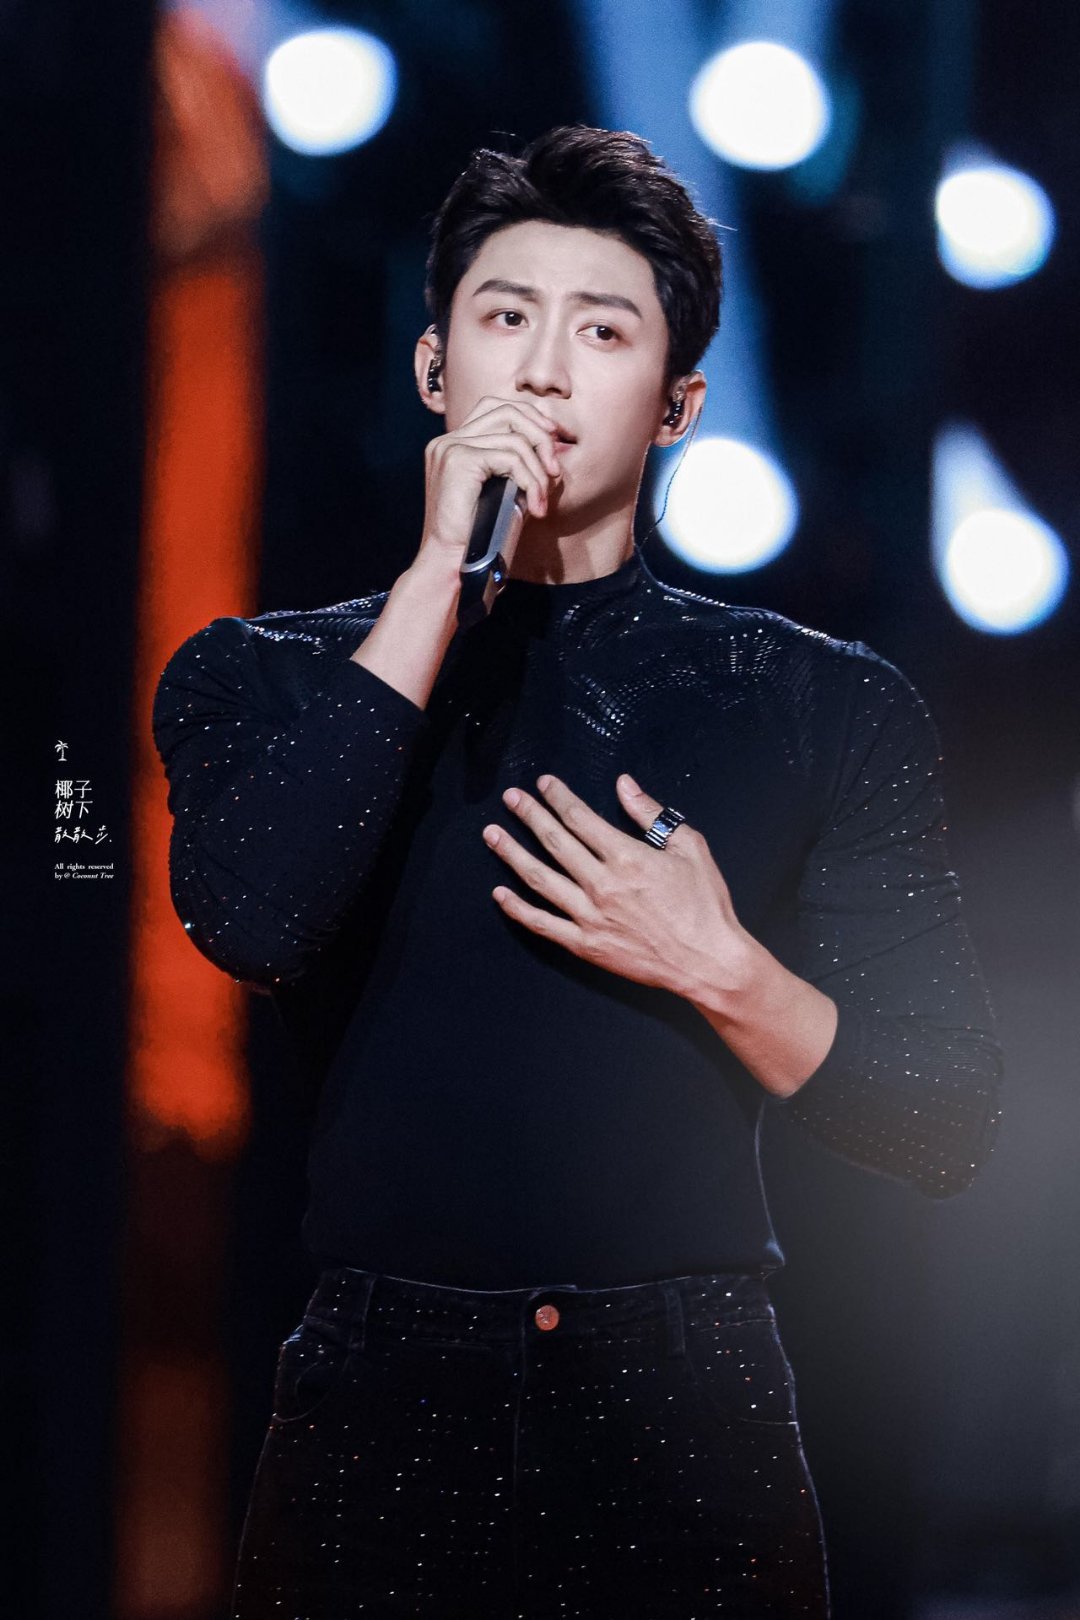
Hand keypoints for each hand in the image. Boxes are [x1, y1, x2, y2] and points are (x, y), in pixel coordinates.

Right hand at [419, 396, 562, 567]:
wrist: (450, 562)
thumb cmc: (476, 536)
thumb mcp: (500, 493)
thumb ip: (516, 467)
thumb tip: (552, 450)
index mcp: (453, 444)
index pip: (495, 408)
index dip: (529, 417)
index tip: (552, 438)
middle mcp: (448, 440)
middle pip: (506, 410)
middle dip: (540, 434)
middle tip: (555, 468)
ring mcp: (451, 447)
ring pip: (514, 437)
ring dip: (538, 469)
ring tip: (543, 498)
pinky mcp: (459, 460)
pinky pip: (510, 458)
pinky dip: (530, 481)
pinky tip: (535, 506)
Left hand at [482, 772, 754, 1003]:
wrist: (708, 961)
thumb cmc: (704, 905)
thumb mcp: (689, 848)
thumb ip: (651, 814)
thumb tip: (626, 785)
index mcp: (627, 857)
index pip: (580, 818)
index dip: (558, 796)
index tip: (544, 783)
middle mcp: (603, 884)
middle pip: (554, 841)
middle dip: (529, 815)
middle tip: (511, 798)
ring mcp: (590, 916)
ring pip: (540, 879)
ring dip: (512, 853)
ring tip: (492, 835)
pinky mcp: (586, 945)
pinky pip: (543, 924)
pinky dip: (518, 909)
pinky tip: (500, 894)